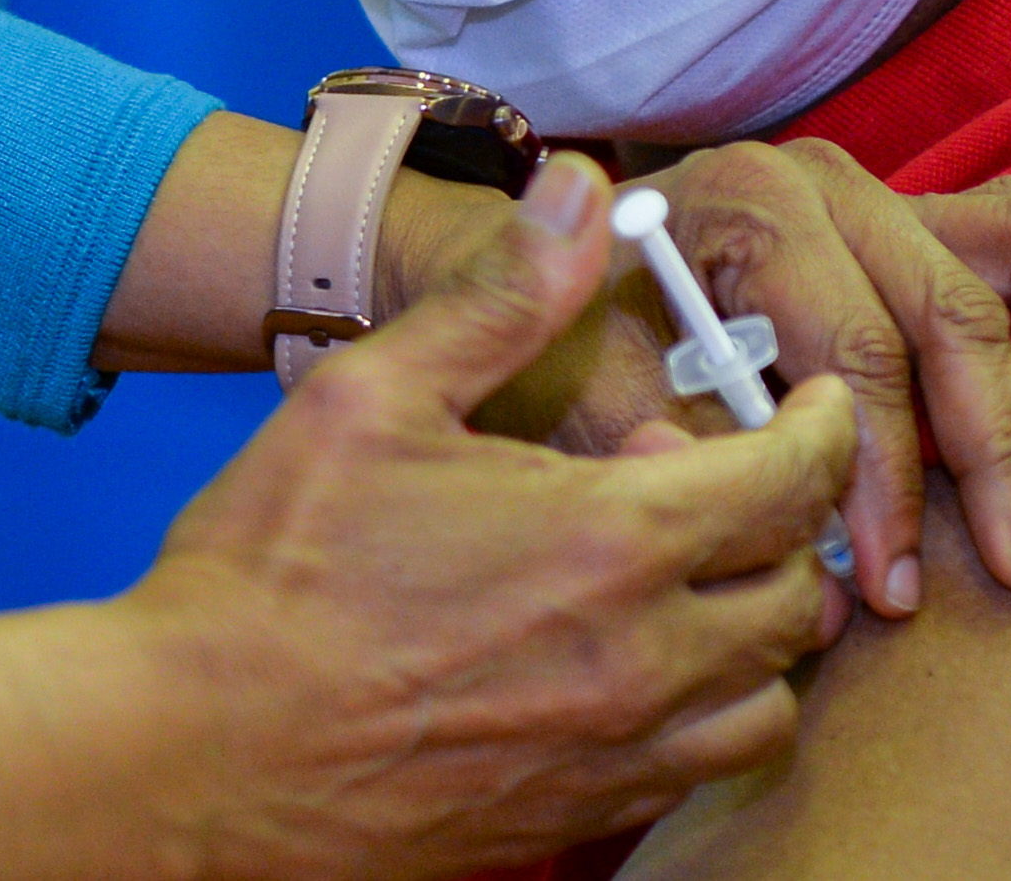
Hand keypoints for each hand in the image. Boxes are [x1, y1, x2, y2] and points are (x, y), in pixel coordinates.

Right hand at [0, 158, 854, 880]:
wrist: (194, 750)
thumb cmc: (269, 569)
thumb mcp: (373, 393)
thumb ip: (499, 295)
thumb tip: (582, 192)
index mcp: (609, 542)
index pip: (790, 479)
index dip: (817, 428)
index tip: (808, 404)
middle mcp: (641, 660)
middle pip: (796, 594)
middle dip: (782, 526)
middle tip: (700, 481)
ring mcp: (614, 756)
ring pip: (765, 700)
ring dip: (750, 633)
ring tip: (678, 584)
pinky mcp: (575, 821)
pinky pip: (695, 769)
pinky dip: (697, 714)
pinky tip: (620, 666)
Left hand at [388, 144, 1010, 620]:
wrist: (528, 256)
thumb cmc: (561, 330)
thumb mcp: (579, 381)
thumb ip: (659, 436)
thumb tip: (750, 509)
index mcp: (744, 205)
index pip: (847, 355)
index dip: (879, 479)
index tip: (894, 585)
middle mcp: (823, 181)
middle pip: (944, 316)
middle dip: (992, 452)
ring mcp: (878, 187)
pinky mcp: (913, 205)